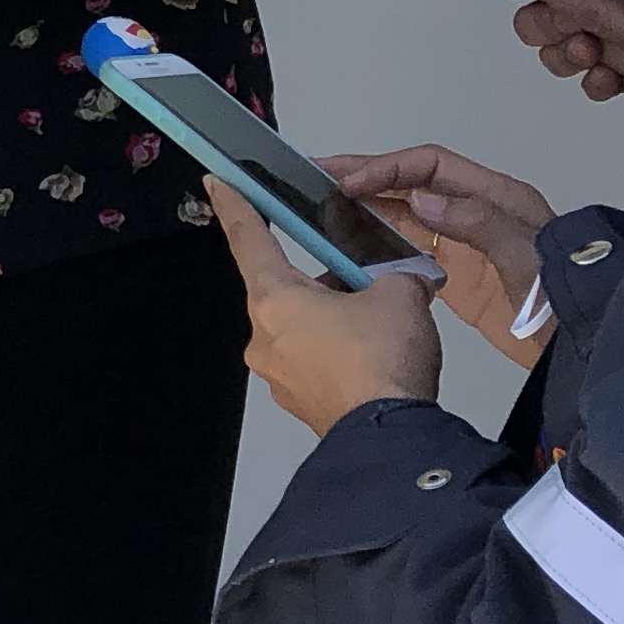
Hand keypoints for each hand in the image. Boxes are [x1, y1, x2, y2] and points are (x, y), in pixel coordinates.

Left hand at [204, 181, 441, 434]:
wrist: (391, 438)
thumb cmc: (381, 367)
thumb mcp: (400, 294)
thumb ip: (395, 273)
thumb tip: (405, 279)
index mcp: (274, 300)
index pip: (249, 239)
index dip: (235, 206)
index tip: (219, 185)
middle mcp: (265, 338)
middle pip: (288, 289)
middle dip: (327, 280)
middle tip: (365, 277)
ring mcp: (280, 374)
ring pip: (305, 328)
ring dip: (338, 317)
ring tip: (384, 321)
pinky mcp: (302, 400)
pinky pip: (316, 361)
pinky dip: (341, 351)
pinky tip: (377, 353)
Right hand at [323, 144, 559, 368]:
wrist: (587, 347)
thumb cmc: (564, 297)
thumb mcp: (527, 256)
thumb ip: (478, 224)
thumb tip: (420, 202)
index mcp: (495, 197)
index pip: (430, 166)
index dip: (387, 168)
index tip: (346, 183)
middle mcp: (475, 214)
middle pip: (411, 184)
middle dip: (365, 179)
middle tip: (315, 178)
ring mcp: (465, 247)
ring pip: (405, 216)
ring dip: (366, 210)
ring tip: (323, 211)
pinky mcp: (458, 279)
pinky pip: (410, 254)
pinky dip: (379, 248)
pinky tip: (351, 253)